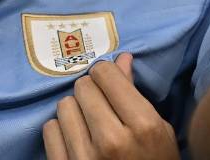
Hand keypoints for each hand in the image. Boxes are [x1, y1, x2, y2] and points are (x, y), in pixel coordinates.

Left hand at [43, 53, 178, 159]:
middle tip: (102, 107)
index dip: (107, 75)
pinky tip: (76, 141)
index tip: (110, 84)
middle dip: (92, 92)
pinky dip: (61, 132)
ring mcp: (84, 159)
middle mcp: (111, 140)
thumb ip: (136, 95)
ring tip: (90, 126)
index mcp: (142, 126)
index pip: (105, 74)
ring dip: (76, 112)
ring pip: (64, 106)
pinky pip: (49, 130)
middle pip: (83, 87)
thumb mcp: (160, 132)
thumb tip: (121, 59)